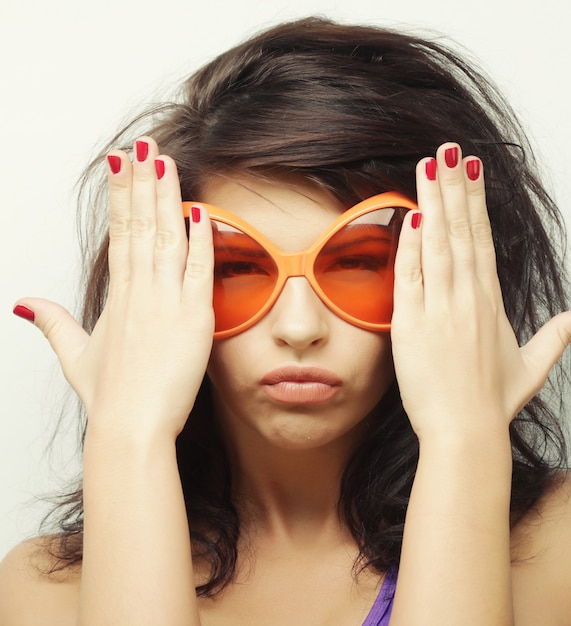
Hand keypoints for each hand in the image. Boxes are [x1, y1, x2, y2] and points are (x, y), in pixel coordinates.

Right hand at [13, 137, 214, 440]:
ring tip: (164, 160)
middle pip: (139, 224)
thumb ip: (51, 322)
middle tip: (143, 143)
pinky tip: (200, 211)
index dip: (121, 195)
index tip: (121, 164)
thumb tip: (22, 302)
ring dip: (166, 196)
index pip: (119, 232)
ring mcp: (166, 301)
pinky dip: (201, 240)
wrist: (131, 426)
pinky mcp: (193, 317)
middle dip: (141, 181)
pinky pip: (198, 269)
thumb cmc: (109, 395)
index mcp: (117, 295)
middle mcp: (139, 290)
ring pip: (165, 237)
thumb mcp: (74, 354)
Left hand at [391, 142, 570, 439]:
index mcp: (491, 302)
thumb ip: (560, 334)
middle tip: (447, 150)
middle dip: (453, 187)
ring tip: (429, 167)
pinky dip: (410, 245)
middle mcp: (467, 298)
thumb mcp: (534, 366)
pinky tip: (411, 215)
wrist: (464, 433)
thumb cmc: (492, 402)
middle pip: (461, 231)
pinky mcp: (412, 325)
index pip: (482, 240)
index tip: (471, 171)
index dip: (476, 202)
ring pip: (437, 245)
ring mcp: (439, 309)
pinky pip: (410, 276)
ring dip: (433, 202)